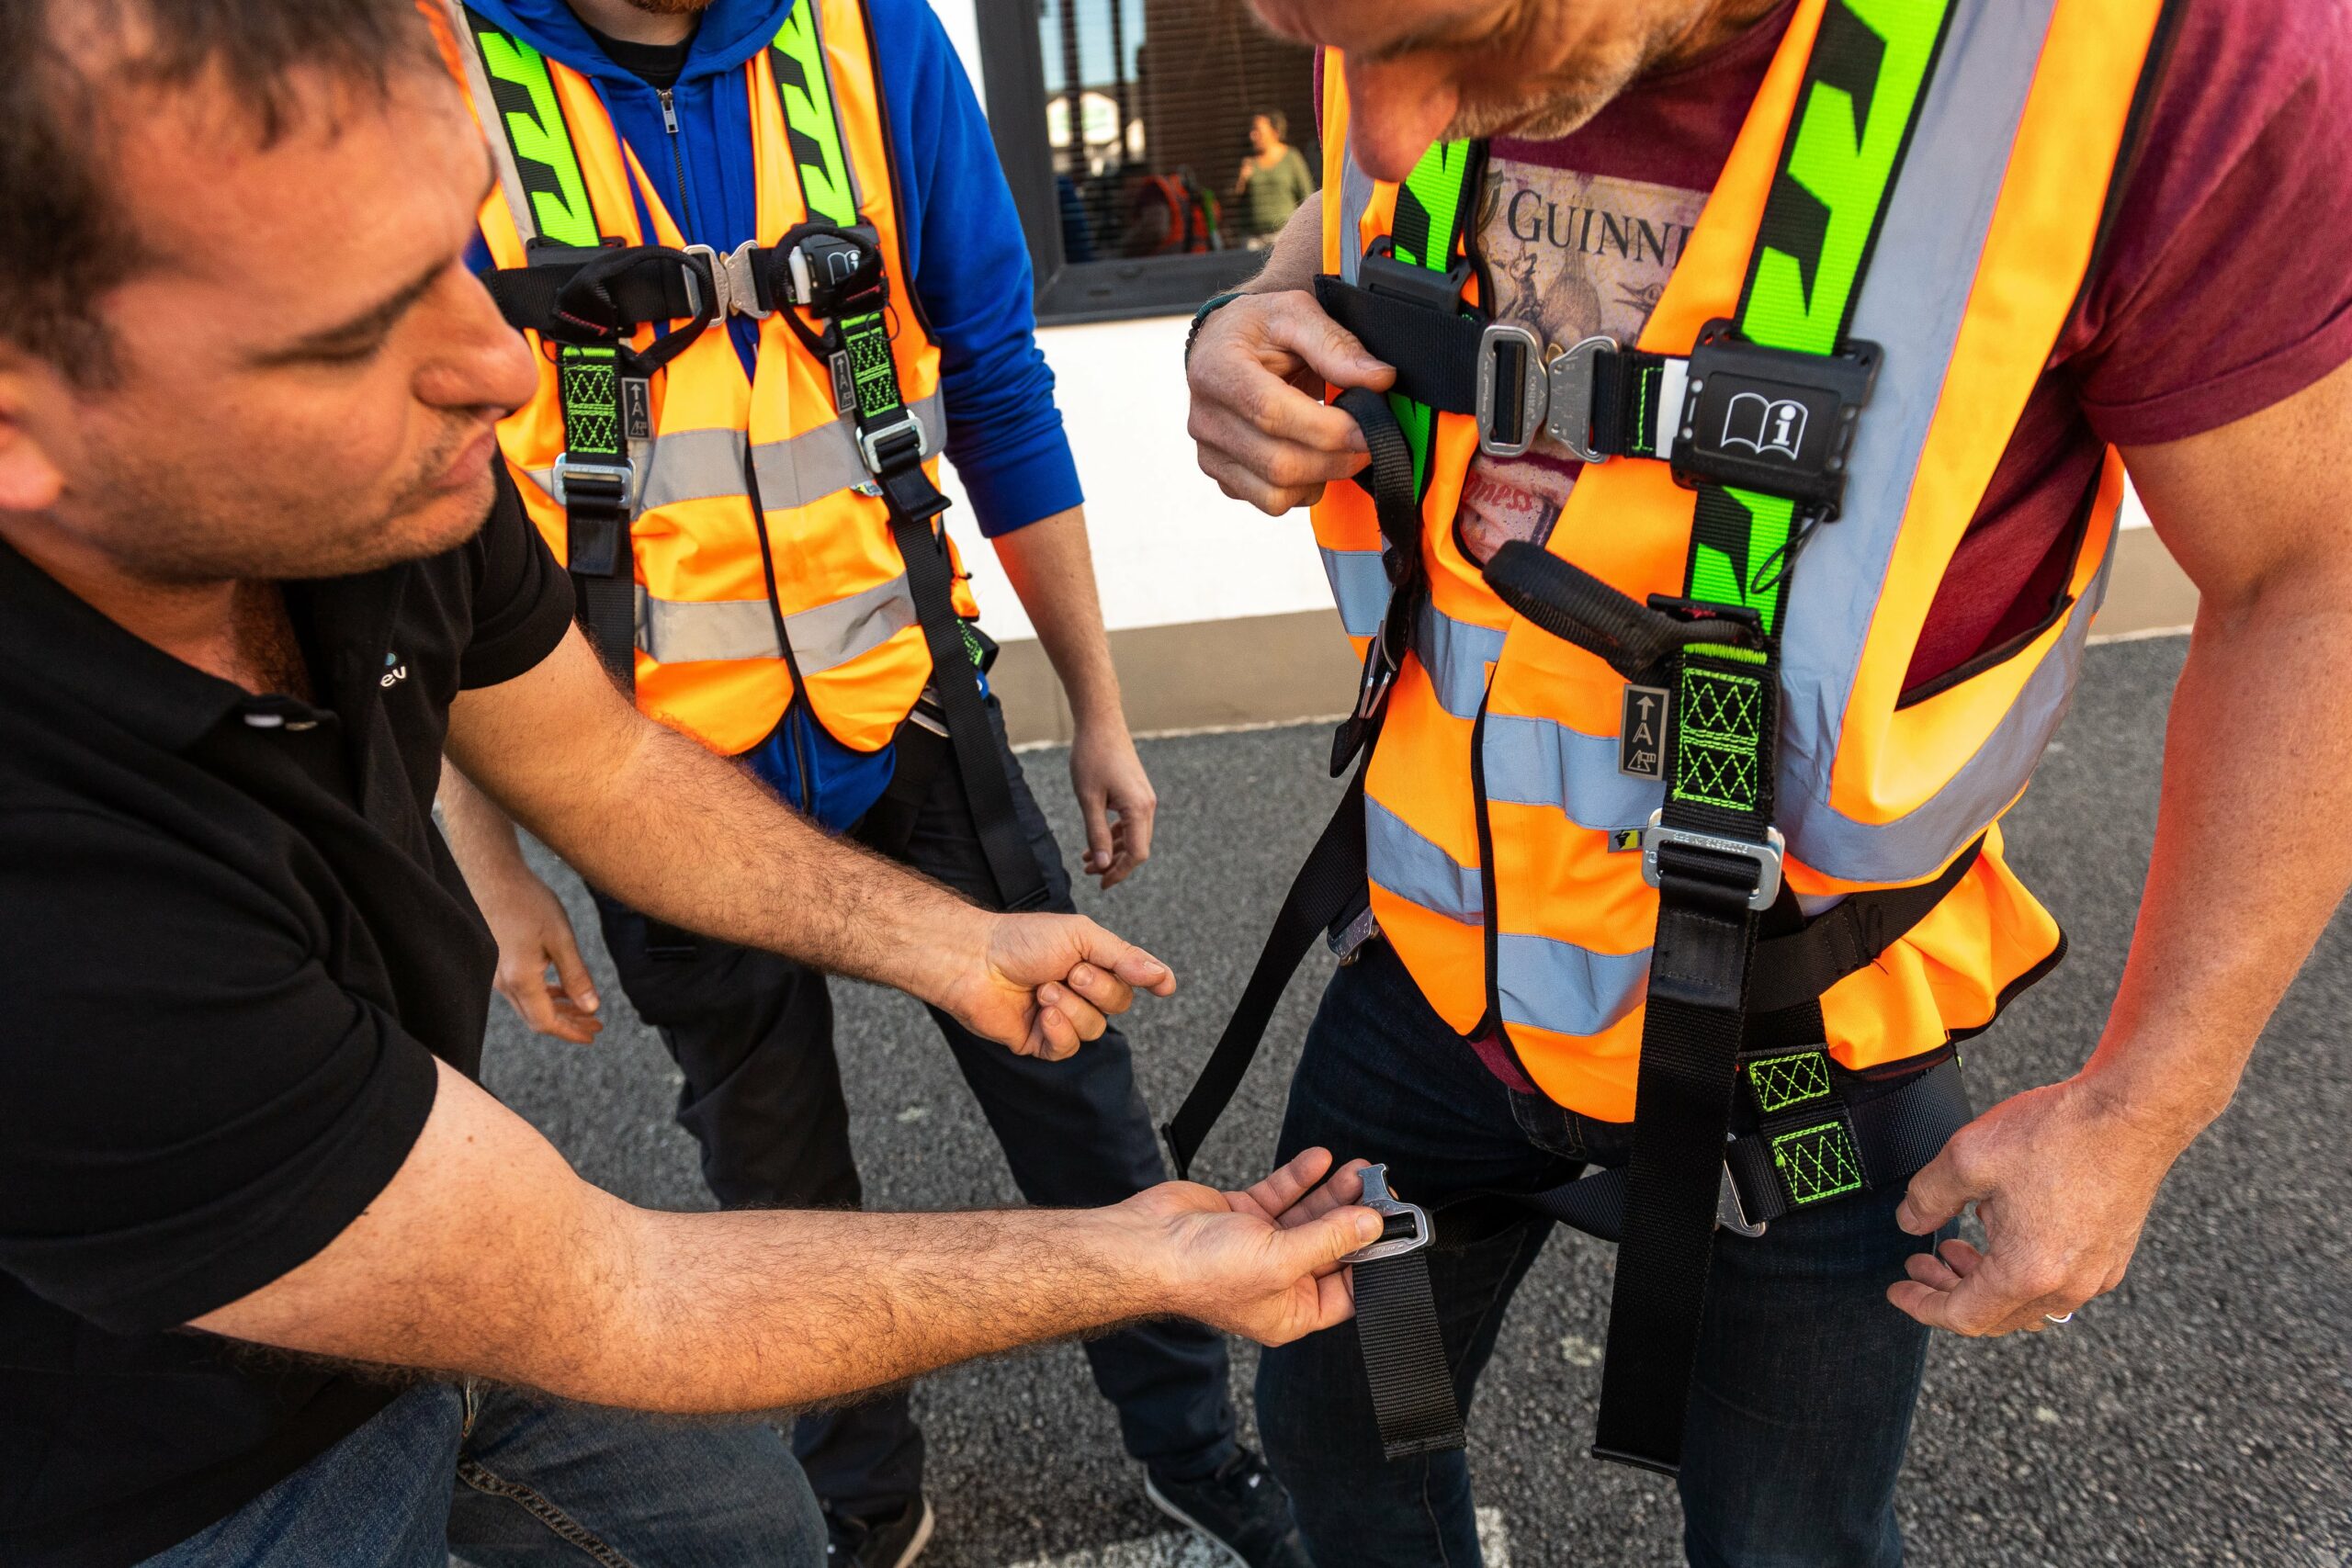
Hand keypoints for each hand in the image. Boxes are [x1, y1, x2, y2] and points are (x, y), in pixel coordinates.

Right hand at [473, 861, 601, 1044]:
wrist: (494, 876)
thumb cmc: (528, 902)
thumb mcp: (561, 939)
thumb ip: (576, 976)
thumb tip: (591, 1008)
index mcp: (520, 980)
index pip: (546, 1022)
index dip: (572, 1032)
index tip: (594, 1034)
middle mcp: (503, 983)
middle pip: (537, 1018)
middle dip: (568, 1024)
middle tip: (595, 1024)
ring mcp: (497, 974)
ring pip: (530, 1005)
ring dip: (558, 1010)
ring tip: (585, 1008)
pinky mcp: (497, 963)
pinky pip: (522, 990)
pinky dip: (544, 995)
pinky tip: (561, 989)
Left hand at [931, 909, 1176, 1060]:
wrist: (974, 960)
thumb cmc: (1022, 940)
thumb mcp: (1080, 936)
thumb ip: (1123, 957)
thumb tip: (1162, 976)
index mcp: (1091, 961)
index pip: (1132, 976)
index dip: (1150, 979)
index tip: (1164, 986)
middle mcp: (1080, 990)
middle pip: (1118, 1004)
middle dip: (1098, 989)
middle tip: (1070, 972)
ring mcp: (1060, 1017)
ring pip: (1094, 1028)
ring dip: (1072, 1007)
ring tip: (1043, 989)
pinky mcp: (1040, 1041)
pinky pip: (1068, 1048)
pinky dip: (1059, 1030)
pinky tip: (1043, 1013)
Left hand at [1070, 713, 1156, 888]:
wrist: (1100, 723)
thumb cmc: (1092, 757)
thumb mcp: (1088, 799)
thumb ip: (1097, 834)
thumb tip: (1104, 865)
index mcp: (1138, 809)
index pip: (1137, 854)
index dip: (1119, 872)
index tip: (1100, 883)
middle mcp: (1147, 805)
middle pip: (1137, 847)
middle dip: (1114, 864)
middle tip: (1089, 872)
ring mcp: (1144, 798)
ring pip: (1133, 836)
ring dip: (1113, 850)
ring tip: (1087, 859)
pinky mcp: (1137, 792)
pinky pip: (1130, 822)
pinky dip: (1115, 834)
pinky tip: (1097, 839)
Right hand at [1123, 1149, 1382, 1344]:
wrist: (1145, 1243)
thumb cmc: (1201, 1273)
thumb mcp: (1280, 1261)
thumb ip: (1328, 1240)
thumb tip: (1370, 1225)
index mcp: (1290, 1312)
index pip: (1347, 1290)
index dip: (1372, 1261)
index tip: (1393, 1230)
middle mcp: (1278, 1280)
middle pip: (1330, 1246)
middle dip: (1355, 1216)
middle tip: (1378, 1188)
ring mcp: (1259, 1245)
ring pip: (1310, 1216)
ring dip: (1333, 1192)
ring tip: (1357, 1168)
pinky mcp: (1242, 1215)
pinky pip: (1282, 1194)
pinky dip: (1301, 1177)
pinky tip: (1319, 1160)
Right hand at [1187, 289, 1393, 514]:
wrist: (1224, 344)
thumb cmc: (1259, 327)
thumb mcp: (1296, 313)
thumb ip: (1336, 345)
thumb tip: (1379, 379)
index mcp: (1217, 369)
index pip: (1271, 413)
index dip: (1327, 429)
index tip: (1368, 428)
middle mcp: (1205, 417)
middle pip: (1278, 463)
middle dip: (1335, 459)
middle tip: (1369, 441)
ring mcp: (1210, 452)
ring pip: (1275, 494)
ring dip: (1322, 477)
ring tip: (1338, 446)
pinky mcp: (1221, 475)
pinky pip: (1270, 502)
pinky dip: (1303, 489)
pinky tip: (1311, 457)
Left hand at [1888, 1075, 2188, 1335]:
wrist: (2135, 1111)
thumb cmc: (2061, 1133)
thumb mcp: (1968, 1158)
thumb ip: (1929, 1197)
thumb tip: (1911, 1221)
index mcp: (2028, 1272)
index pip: (1964, 1315)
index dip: (1923, 1305)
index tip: (1900, 1291)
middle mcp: (2068, 1285)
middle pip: (1997, 1315)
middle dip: (1951, 1291)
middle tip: (1924, 1261)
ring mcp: (2097, 1272)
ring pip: (2028, 1301)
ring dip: (1987, 1280)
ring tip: (1960, 1244)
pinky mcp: (2113, 1253)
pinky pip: (2058, 1281)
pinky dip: (2021, 1268)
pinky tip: (2005, 1226)